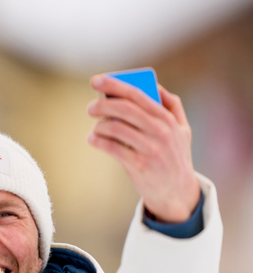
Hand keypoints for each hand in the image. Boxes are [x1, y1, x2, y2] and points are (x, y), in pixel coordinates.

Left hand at [87, 74, 200, 222]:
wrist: (178, 192)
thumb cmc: (176, 157)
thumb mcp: (182, 130)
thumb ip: (172, 106)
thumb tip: (155, 85)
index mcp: (168, 118)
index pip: (138, 94)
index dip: (115, 85)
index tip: (97, 80)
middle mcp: (161, 131)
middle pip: (125, 109)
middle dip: (103, 105)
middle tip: (90, 108)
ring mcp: (151, 148)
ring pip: (117, 128)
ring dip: (99, 126)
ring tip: (95, 128)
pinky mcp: (140, 165)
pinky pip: (113, 148)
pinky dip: (98, 141)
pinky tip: (92, 140)